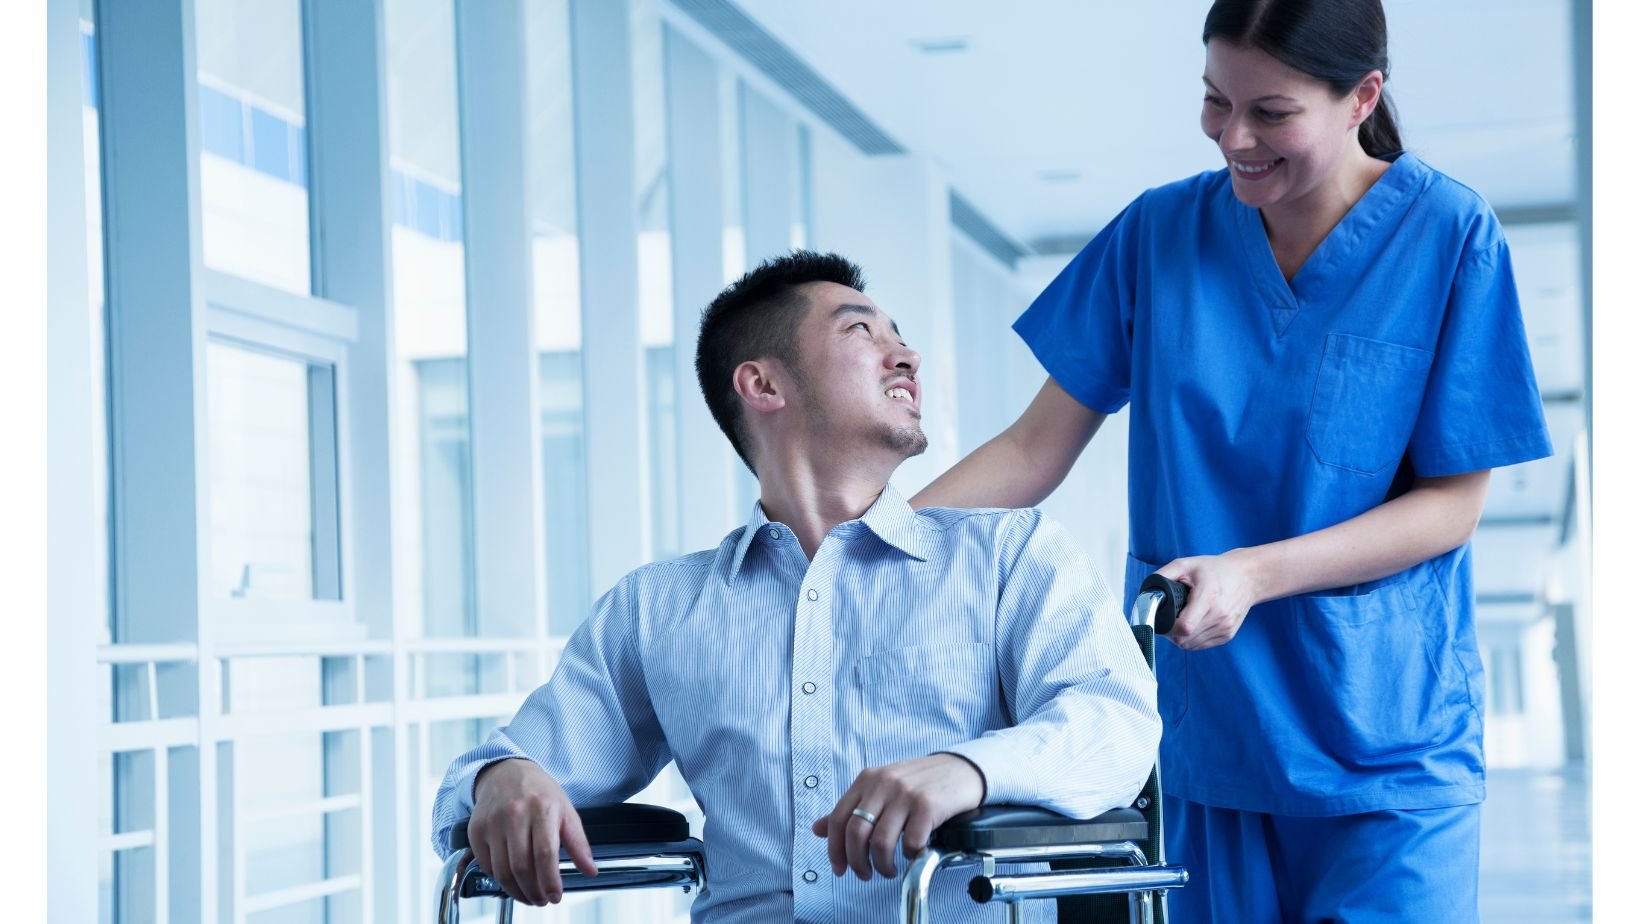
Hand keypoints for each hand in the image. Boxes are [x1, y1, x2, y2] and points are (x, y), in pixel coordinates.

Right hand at [468, 758, 597, 904]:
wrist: (506, 772)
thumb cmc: (538, 792)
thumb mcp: (566, 811)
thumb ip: (578, 843)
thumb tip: (590, 869)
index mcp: (542, 809)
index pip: (546, 854)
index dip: (550, 881)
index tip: (555, 896)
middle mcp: (515, 814)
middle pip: (522, 866)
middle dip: (533, 891)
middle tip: (542, 899)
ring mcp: (493, 822)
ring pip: (502, 870)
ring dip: (516, 891)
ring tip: (528, 895)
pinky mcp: (476, 829)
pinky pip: (486, 864)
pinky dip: (499, 878)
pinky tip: (511, 878)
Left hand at [810, 754, 983, 880]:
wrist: (960, 770)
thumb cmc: (919, 783)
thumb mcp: (880, 789)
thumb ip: (851, 809)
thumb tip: (817, 829)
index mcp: (867, 780)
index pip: (837, 819)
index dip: (834, 849)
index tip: (839, 868)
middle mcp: (883, 783)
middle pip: (856, 833)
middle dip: (857, 862)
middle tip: (865, 874)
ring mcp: (905, 793)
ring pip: (881, 842)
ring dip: (883, 865)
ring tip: (889, 870)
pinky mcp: (928, 805)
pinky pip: (911, 842)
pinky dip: (910, 856)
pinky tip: (914, 853)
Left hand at [1158, 550, 1262, 649]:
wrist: (1247, 576)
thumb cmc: (1216, 569)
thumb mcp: (1186, 564)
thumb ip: (1163, 576)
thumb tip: (1146, 593)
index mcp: (1208, 597)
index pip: (1184, 626)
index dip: (1168, 627)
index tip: (1163, 619)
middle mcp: (1219, 615)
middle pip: (1184, 638)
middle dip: (1171, 632)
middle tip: (1168, 619)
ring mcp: (1225, 627)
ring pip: (1191, 645)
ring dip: (1180, 637)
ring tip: (1180, 620)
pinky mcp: (1228, 635)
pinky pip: (1201, 645)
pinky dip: (1192, 639)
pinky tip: (1192, 625)